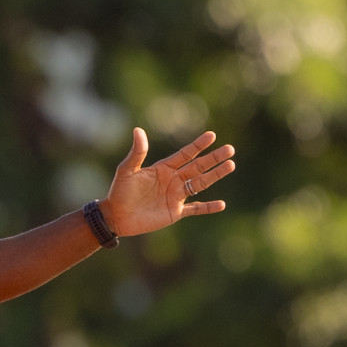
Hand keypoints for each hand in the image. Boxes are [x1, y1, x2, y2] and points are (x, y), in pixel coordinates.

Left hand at [99, 128, 234, 237]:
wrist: (115, 217)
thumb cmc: (119, 192)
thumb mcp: (126, 170)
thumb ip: (137, 153)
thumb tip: (138, 130)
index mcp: (163, 168)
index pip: (185, 154)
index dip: (198, 146)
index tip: (212, 136)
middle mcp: (173, 180)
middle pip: (198, 167)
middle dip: (213, 158)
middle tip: (230, 149)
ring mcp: (175, 196)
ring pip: (200, 184)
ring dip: (215, 176)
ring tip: (231, 165)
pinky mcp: (175, 212)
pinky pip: (196, 209)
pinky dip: (208, 208)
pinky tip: (221, 205)